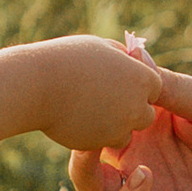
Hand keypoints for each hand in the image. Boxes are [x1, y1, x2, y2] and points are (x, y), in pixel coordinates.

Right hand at [26, 35, 169, 152]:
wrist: (37, 85)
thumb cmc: (67, 59)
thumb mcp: (101, 47)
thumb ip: (124, 58)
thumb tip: (133, 63)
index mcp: (142, 77)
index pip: (154, 87)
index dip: (136, 85)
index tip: (116, 81)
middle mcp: (137, 104)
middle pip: (145, 113)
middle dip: (130, 109)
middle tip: (104, 98)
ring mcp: (121, 126)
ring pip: (127, 131)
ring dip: (114, 124)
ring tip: (89, 107)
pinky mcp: (102, 143)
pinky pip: (106, 142)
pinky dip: (97, 135)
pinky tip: (80, 119)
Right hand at [69, 66, 191, 190]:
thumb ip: (170, 86)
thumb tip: (131, 54)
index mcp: (149, 125)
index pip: (102, 114)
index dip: (88, 101)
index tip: (83, 81)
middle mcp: (141, 157)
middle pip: (88, 152)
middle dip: (75, 136)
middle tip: (77, 119)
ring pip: (95, 189)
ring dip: (86, 170)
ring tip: (97, 148)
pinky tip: (142, 175)